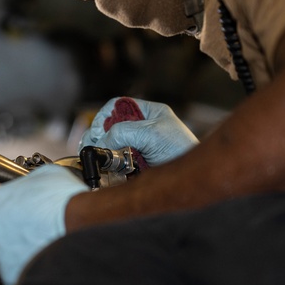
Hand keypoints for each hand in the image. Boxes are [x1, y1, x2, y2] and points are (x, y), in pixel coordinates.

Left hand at [0, 165, 87, 284]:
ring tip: (39, 243)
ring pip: (3, 254)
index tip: (4, 210)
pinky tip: (40, 258)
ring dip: (16, 250)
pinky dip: (25, 268)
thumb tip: (30, 186)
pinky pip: (14, 273)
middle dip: (8, 229)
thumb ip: (27, 183)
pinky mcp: (10, 276)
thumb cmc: (64, 203)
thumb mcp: (44, 175)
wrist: (79, 228)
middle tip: (29, 227)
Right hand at [80, 97, 197, 166]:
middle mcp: (143, 127)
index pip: (118, 106)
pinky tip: (106, 169)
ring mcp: (139, 146)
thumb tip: (102, 139)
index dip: (104, 116)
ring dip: (103, 151)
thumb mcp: (152, 134)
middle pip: (111, 126)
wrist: (194, 179)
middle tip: (90, 146)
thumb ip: (125, 131)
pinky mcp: (137, 164)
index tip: (98, 130)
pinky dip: (109, 165)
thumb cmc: (181, 151)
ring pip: (112, 145)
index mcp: (149, 112)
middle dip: (99, 135)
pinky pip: (117, 161)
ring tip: (96, 159)